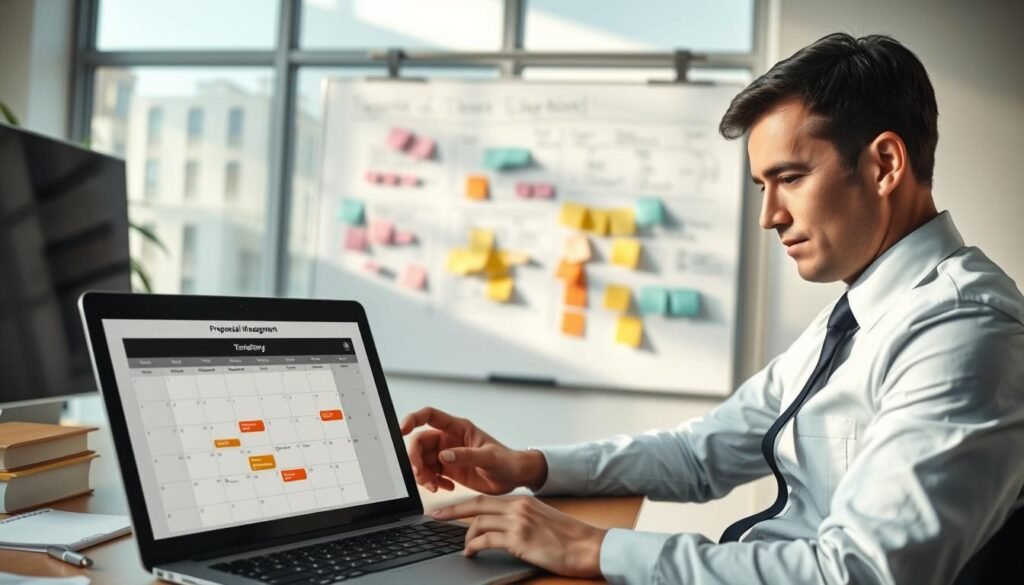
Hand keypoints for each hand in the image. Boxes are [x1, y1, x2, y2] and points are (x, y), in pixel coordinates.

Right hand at [401, 407, 546, 493]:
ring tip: (434, 486)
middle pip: (419, 443)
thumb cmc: (507, 462)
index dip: (413, 419)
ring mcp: (447, 455)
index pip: (429, 416)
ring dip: (422, 474)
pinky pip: (430, 474)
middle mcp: (449, 439)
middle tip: (420, 475)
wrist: (514, 478)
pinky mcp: (448, 470)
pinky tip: (445, 488)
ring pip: (422, 461)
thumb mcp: (490, 458)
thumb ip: (466, 455)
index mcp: (458, 428)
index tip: (402, 430)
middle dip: (415, 459)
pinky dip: (432, 483)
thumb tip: (443, 456)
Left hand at [432, 495, 606, 577]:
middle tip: (436, 517)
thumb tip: (502, 527)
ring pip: (478, 523)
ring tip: (465, 547)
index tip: (449, 508)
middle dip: (452, 511)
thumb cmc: (570, 538)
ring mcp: (518, 522)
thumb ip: (522, 518)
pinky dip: (474, 546)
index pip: (486, 498)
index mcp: (523, 501)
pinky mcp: (520, 539)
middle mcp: (518, 507)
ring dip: (466, 537)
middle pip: (476, 505)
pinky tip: (471, 553)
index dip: (464, 503)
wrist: (589, 546)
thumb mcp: (543, 520)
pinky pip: (487, 540)